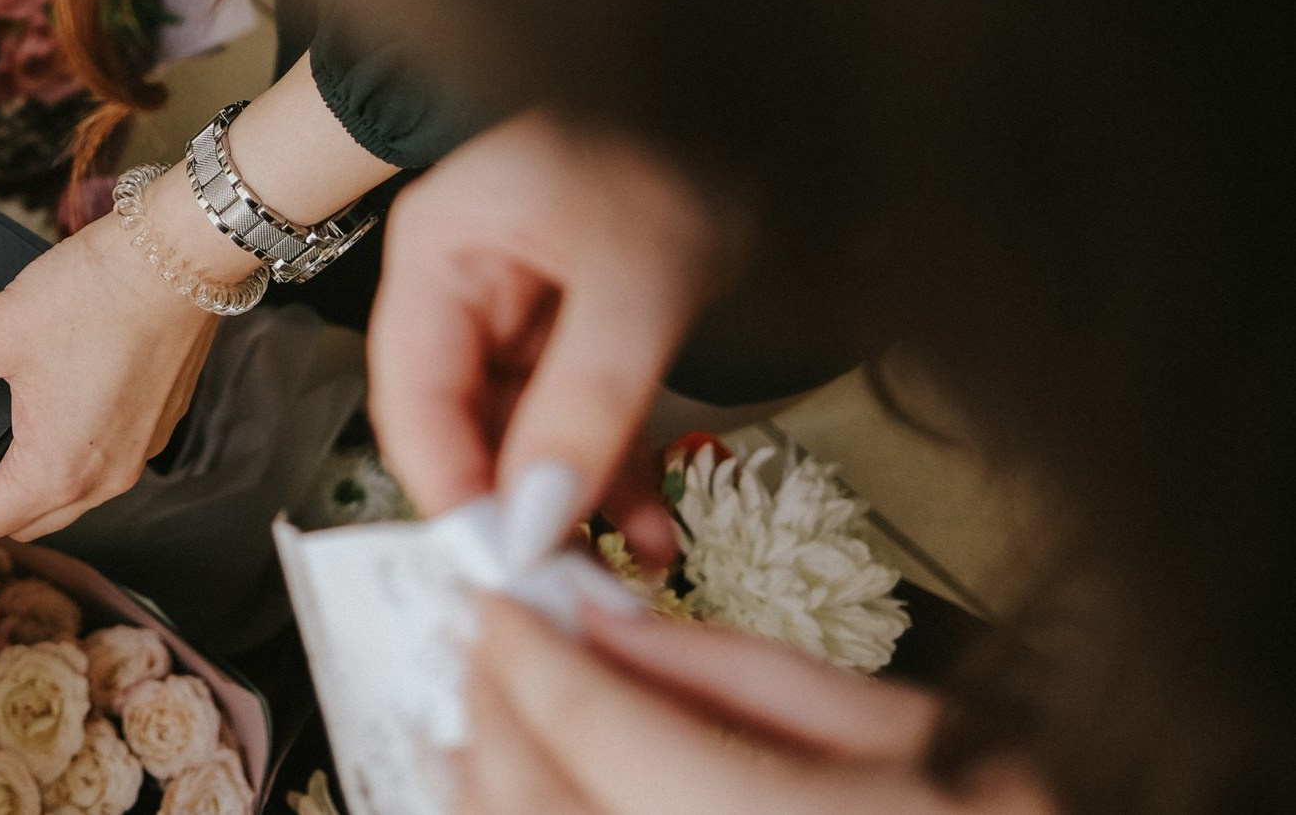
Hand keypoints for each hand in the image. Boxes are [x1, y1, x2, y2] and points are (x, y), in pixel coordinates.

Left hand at [0, 168, 221, 543]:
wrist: (182, 255)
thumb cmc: (98, 294)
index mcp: (57, 469)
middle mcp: (105, 478)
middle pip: (29, 519)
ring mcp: (139, 455)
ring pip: (73, 493)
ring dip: (40, 470)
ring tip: (18, 410)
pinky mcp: (160, 425)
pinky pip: (107, 459)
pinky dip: (82, 443)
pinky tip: (68, 389)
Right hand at [368, 112, 735, 556]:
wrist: (761, 80)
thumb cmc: (680, 135)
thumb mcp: (637, 279)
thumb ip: (583, 403)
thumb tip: (535, 522)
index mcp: (440, 251)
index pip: (414, 398)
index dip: (451, 489)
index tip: (502, 567)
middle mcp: (466, 280)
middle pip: (464, 422)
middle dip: (518, 509)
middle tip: (568, 587)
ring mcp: (524, 301)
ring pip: (526, 430)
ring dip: (575, 502)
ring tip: (627, 569)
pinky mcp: (582, 319)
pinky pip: (580, 412)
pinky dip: (614, 469)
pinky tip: (654, 527)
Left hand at [460, 599, 1057, 813]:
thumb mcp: (921, 727)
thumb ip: (746, 671)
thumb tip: (611, 620)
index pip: (596, 726)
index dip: (525, 650)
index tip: (496, 601)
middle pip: (542, 803)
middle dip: (494, 712)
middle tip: (483, 650)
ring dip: (486, 795)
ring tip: (473, 733)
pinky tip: (517, 807)